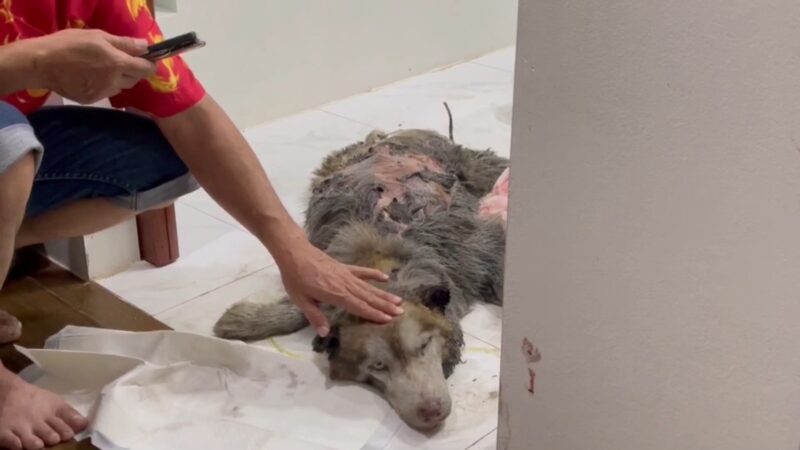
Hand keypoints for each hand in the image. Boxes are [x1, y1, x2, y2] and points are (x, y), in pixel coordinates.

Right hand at [31, 29, 155, 103]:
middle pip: (134, 79)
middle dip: (133, 71)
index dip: (150, 65)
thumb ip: (124, 43)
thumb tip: (145, 46)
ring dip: (119, 79)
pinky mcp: (92, 99)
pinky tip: (92, 76)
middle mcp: (114, 81)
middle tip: (122, 61)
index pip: (145, 69)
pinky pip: (106, 93)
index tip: (149, 61)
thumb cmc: (69, 44)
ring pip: (120, 87)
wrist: (42, 63)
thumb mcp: (98, 36)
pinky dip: (105, 85)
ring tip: (104, 68)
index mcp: (117, 64)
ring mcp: (103, 93)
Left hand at [278, 242, 403, 336]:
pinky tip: (385, 277)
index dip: (374, 314)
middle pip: (368, 297)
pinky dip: (374, 274)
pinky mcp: (345, 267)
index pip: (359, 306)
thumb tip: (325, 334)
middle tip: (400, 312)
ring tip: (398, 300)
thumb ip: (315, 316)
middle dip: (385, 305)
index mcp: (336, 295)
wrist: (295, 253)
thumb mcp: (301, 300)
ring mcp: (347, 274)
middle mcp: (346, 285)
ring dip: (384, 294)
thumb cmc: (296, 278)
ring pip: (369, 286)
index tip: (388, 319)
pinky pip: (362, 271)